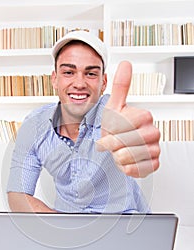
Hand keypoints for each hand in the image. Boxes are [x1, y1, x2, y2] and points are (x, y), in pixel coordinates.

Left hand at [97, 61, 160, 177]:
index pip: (123, 126)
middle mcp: (153, 132)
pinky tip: (126, 160)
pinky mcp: (154, 163)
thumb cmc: (115, 128)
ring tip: (120, 151)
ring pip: (131, 157)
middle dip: (114, 145)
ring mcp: (155, 148)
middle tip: (114, 142)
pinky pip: (138, 169)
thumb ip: (120, 86)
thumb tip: (126, 64)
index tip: (111, 130)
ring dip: (119, 156)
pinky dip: (127, 167)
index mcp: (145, 116)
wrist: (117, 147)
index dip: (111, 131)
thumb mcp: (114, 107)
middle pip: (126, 143)